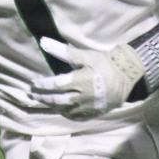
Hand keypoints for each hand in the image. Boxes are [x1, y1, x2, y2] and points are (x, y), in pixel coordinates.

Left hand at [30, 38, 145, 119]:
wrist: (126, 76)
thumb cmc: (104, 63)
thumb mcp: (85, 55)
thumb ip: (64, 51)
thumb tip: (43, 42)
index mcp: (79, 81)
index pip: (55, 85)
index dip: (42, 85)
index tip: (33, 83)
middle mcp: (82, 96)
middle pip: (58, 100)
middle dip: (43, 98)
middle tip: (33, 95)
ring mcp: (88, 106)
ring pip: (66, 110)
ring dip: (53, 106)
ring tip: (44, 101)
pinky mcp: (94, 112)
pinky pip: (77, 116)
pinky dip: (66, 114)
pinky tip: (61, 110)